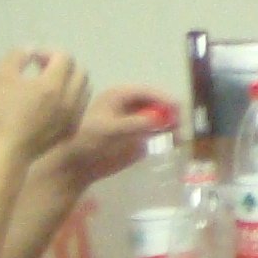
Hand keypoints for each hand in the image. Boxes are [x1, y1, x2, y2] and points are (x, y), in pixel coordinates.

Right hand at [0, 48, 88, 155]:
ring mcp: (74, 115)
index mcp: (54, 83)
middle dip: (64, 65)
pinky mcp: (72, 129)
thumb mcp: (1, 78)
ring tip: (49, 86)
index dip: (49, 53)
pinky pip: (80, 106)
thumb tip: (31, 49)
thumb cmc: (1, 113)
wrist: (7, 152)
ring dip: (71, 81)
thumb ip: (16, 57)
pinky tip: (53, 105)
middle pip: (80, 71)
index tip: (33, 60)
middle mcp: (70, 98)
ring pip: (84, 89)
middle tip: (43, 70)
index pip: (65, 57)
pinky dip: (72, 99)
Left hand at [60, 85, 174, 183]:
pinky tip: (174, 143)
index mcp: (120, 96)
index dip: (164, 98)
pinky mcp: (140, 137)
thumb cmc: (88, 142)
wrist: (78, 165)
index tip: (178, 109)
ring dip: (172, 125)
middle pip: (158, 103)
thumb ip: (134, 123)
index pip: (148, 92)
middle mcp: (131, 106)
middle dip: (171, 113)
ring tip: (179, 137)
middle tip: (180, 126)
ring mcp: (136, 121)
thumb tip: (159, 119)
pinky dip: (168, 135)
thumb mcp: (110, 130)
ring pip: (162, 118)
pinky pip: (159, 132)